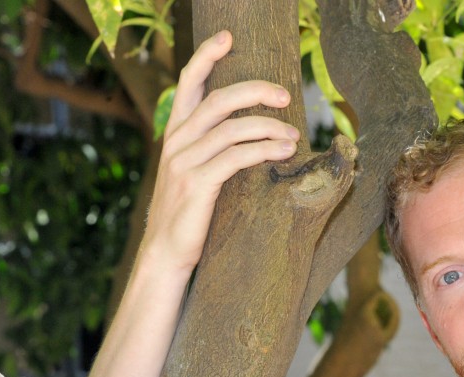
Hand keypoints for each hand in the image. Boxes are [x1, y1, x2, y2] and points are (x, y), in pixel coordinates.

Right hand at [143, 30, 300, 273]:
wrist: (168, 252)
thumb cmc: (192, 212)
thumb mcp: (199, 172)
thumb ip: (216, 149)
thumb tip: (256, 133)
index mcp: (176, 132)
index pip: (188, 82)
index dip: (206, 55)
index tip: (229, 38)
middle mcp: (177, 141)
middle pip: (219, 99)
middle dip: (255, 91)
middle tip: (286, 95)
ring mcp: (185, 162)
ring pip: (232, 128)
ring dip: (269, 128)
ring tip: (295, 136)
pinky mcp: (197, 184)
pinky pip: (235, 157)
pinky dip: (264, 151)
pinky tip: (284, 153)